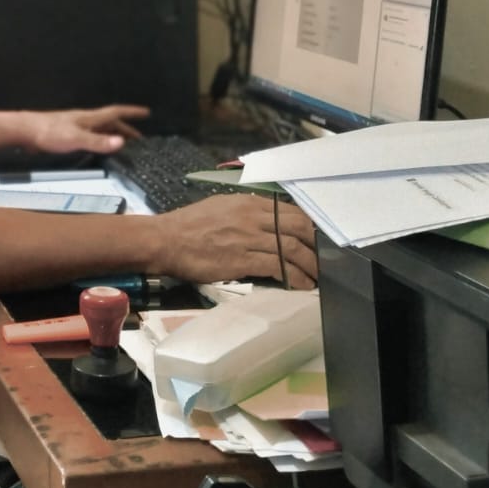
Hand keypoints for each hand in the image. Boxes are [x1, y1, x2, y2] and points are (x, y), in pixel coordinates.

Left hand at [22, 104, 149, 153]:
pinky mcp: (66, 134)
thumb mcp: (76, 138)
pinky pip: (90, 136)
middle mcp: (85, 120)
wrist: (24, 131)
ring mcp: (75, 126)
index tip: (146, 112)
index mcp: (89, 118)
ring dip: (113, 134)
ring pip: (100, 129)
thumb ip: (97, 142)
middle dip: (126, 128)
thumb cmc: (48, 132)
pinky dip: (100, 140)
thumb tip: (121, 142)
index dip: (131, 112)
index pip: (115, 112)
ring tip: (122, 143)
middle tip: (139, 138)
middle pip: (110, 122)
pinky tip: (97, 147)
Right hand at [154, 194, 318, 289]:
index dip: (308, 227)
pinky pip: (278, 267)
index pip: (290, 211)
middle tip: (323, 260)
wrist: (166, 240)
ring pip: (292, 249)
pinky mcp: (242, 260)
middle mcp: (253, 217)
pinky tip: (301, 285)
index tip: (316, 240)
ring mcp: (249, 238)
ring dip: (310, 265)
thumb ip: (245, 211)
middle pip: (298, 228)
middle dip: (315, 245)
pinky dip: (294, 277)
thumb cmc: (189, 225)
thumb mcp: (221, 206)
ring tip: (316, 277)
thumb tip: (266, 218)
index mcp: (248, 202)